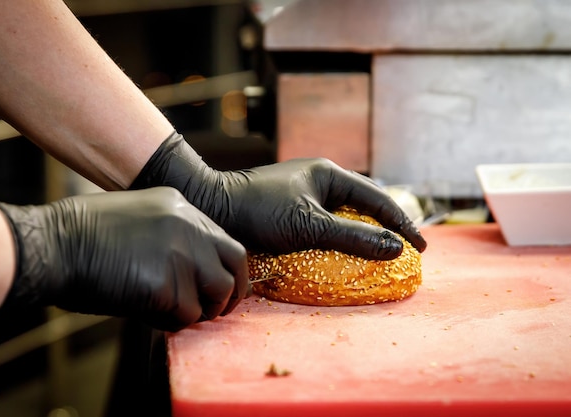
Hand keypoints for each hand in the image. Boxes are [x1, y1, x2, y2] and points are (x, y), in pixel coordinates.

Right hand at [0, 187, 248, 330]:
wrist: (52, 246)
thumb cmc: (84, 236)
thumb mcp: (137, 217)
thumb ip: (171, 236)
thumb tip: (193, 271)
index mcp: (180, 207)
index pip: (225, 240)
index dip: (226, 268)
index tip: (220, 287)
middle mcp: (187, 226)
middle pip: (235, 261)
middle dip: (231, 291)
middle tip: (217, 309)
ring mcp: (178, 253)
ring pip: (216, 292)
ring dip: (200, 310)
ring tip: (172, 312)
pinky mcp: (163, 284)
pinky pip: (185, 314)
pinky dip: (172, 322)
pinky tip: (148, 314)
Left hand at [130, 132, 426, 259]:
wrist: (212, 206)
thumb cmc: (259, 210)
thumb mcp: (310, 225)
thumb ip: (354, 235)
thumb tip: (396, 247)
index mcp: (329, 174)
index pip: (377, 198)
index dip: (402, 223)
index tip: (421, 247)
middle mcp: (319, 182)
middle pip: (363, 206)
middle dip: (385, 229)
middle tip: (405, 254)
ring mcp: (304, 197)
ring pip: (344, 218)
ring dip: (362, 237)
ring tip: (380, 258)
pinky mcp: (290, 213)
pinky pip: (324, 227)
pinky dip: (338, 242)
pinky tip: (343, 258)